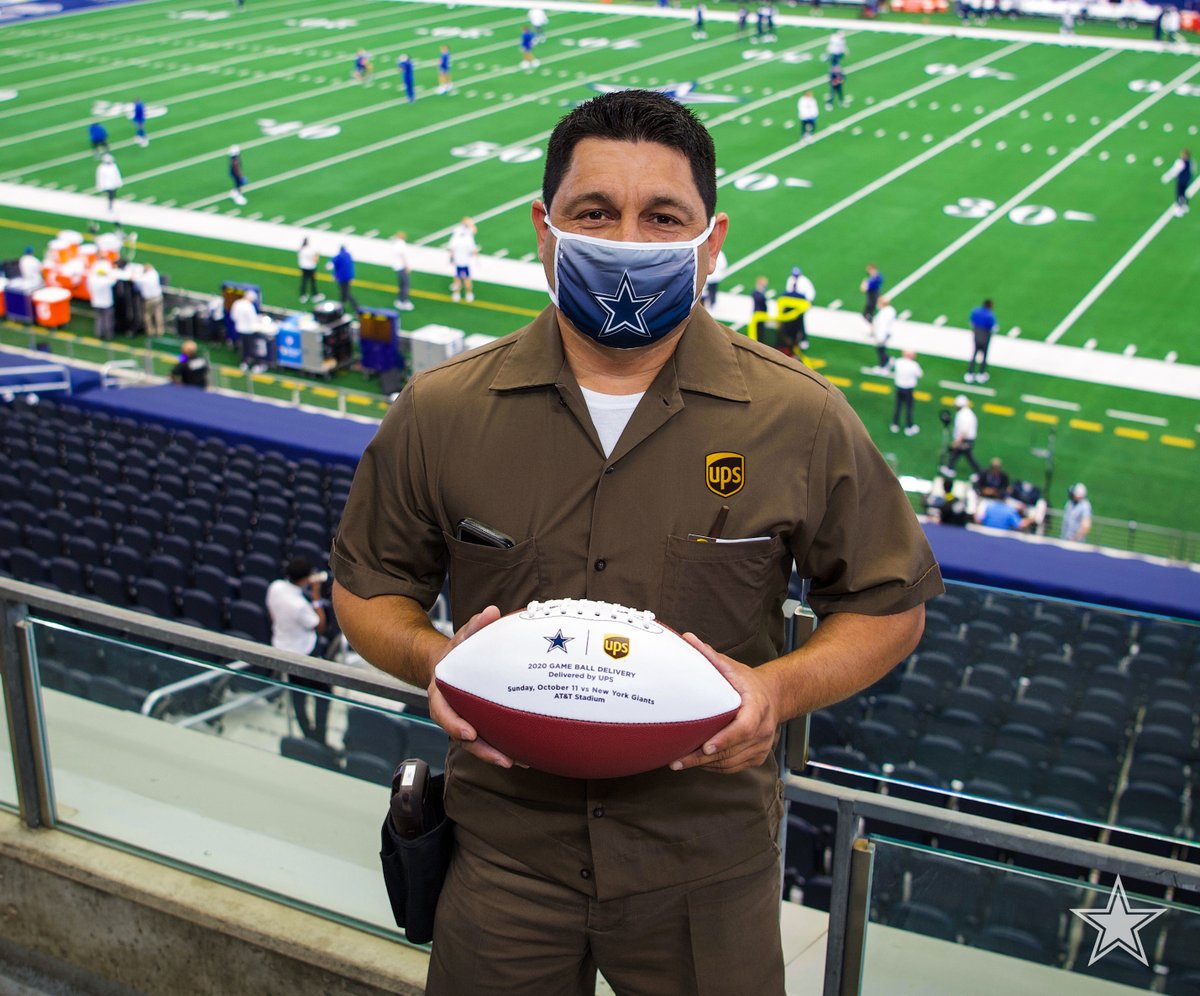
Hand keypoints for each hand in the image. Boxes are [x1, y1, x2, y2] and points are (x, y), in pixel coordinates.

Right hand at [428, 605, 520, 767]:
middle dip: (482, 750)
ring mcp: (464, 721)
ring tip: (519, 761)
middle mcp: (451, 712)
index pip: (443, 713)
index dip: (454, 726)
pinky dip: (503, 746)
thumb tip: (492, 611)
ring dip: (496, 754)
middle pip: (463, 737)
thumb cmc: (457, 650)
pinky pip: (489, 738)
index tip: (469, 734)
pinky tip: (525, 753)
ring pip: (477, 744)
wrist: (449, 664)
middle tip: (504, 759)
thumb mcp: (463, 636)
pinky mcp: (478, 724)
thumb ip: (475, 625)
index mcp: (441, 694)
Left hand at [669, 634, 778, 774]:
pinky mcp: (757, 756)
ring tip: (679, 763)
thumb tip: (687, 638)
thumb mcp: (732, 667)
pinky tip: (697, 763)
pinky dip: (715, 767)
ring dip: (705, 765)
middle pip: (732, 750)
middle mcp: (764, 729)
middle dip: (703, 758)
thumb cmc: (748, 682)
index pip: (744, 727)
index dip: (726, 738)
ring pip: (731, 762)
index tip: (707, 746)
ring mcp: (762, 745)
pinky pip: (734, 767)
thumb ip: (710, 655)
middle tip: (677, 761)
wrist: (775, 696)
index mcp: (758, 706)